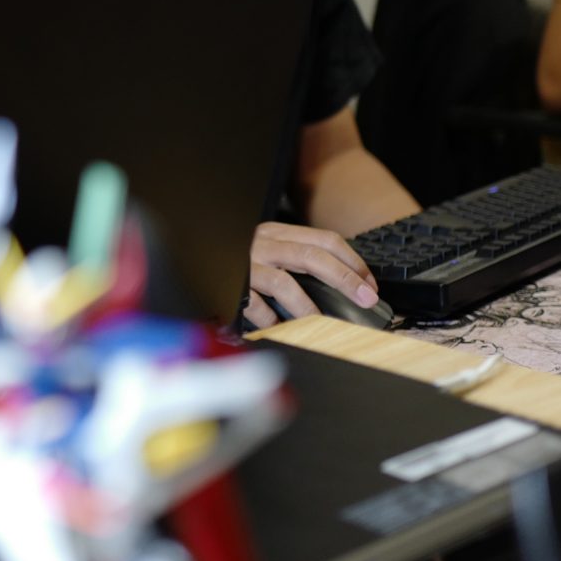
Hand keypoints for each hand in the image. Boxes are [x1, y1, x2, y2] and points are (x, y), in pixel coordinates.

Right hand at [242, 221, 378, 328]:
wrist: (191, 251)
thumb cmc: (240, 257)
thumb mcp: (269, 247)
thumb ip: (296, 257)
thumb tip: (340, 281)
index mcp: (278, 232)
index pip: (325, 240)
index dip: (352, 262)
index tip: (369, 284)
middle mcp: (263, 243)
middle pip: (313, 257)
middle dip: (345, 279)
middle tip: (365, 299)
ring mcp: (247, 264)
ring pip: (286, 282)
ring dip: (309, 306)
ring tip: (322, 323)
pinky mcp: (232, 286)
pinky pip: (255, 306)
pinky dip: (270, 319)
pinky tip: (279, 329)